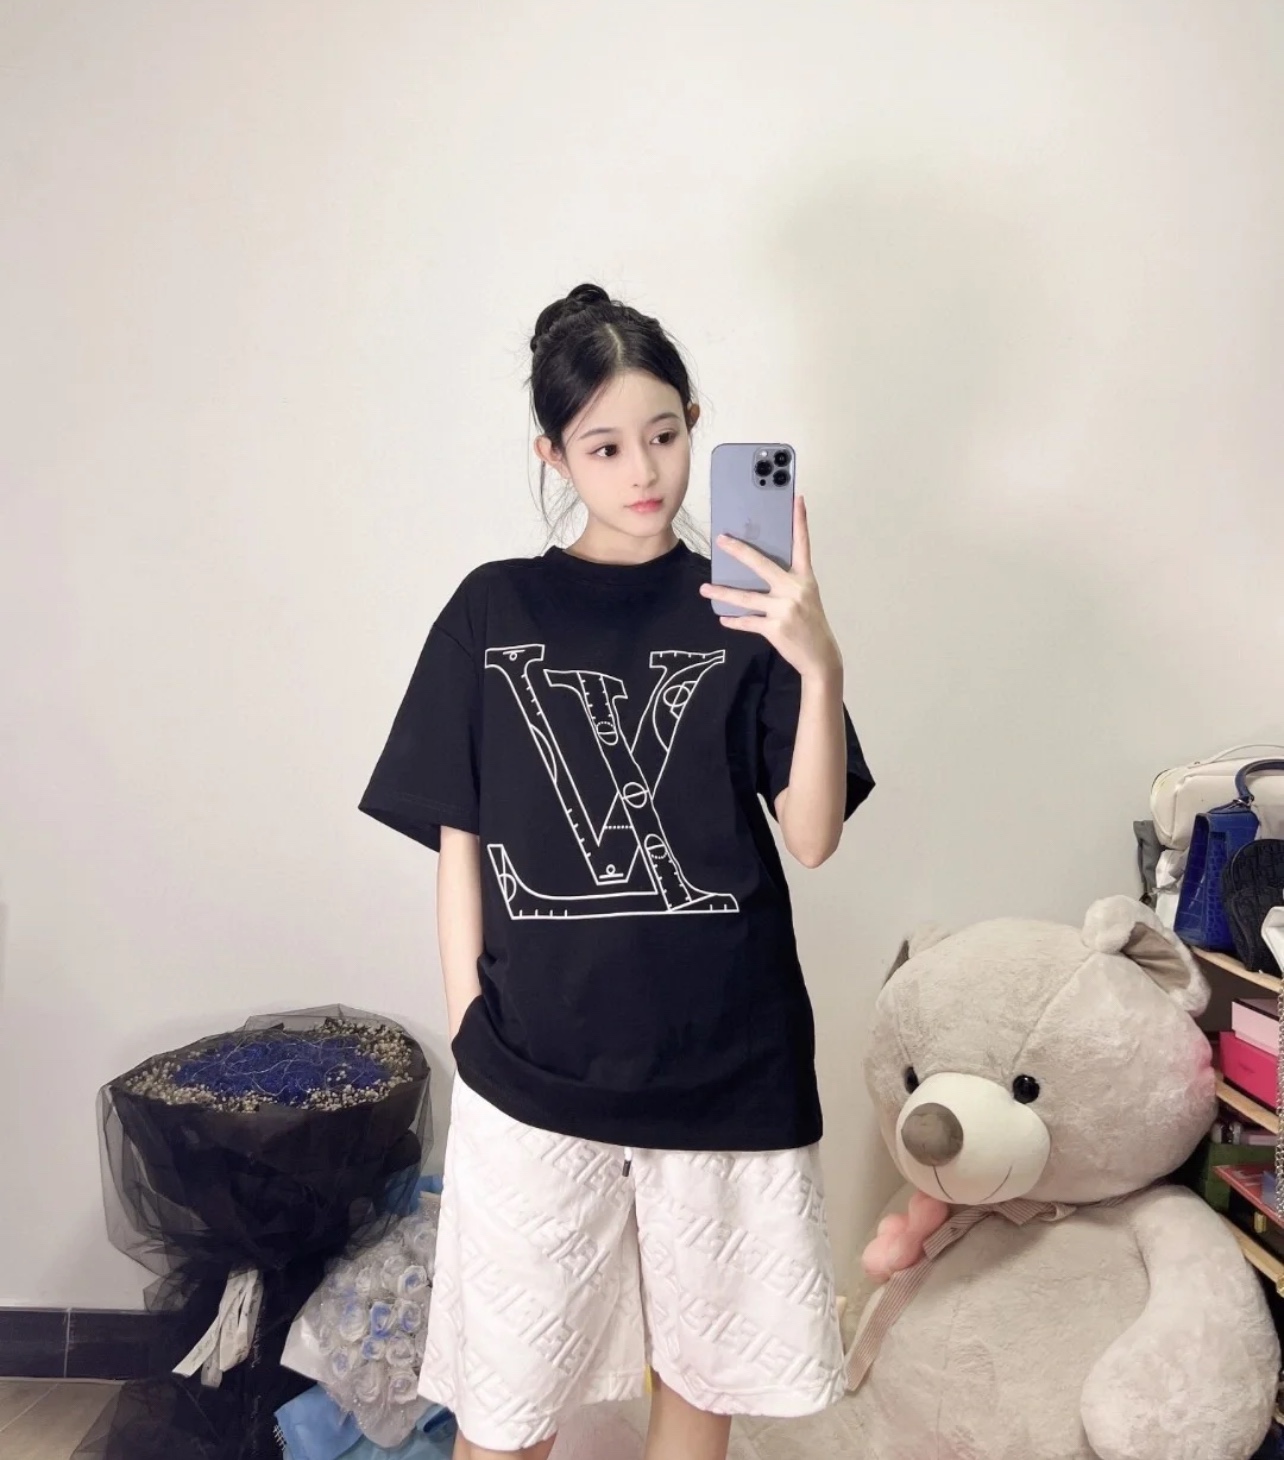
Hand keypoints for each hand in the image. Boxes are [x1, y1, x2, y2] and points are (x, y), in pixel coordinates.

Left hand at [699, 495, 841, 679]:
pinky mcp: (775, 628)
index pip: (802, 544)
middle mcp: (794, 590)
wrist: (820, 656)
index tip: (797, 499)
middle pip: (761, 564)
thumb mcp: (805, 596)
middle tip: (721, 540)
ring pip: (745, 597)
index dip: (800, 521)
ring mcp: (784, 609)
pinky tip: (723, 617)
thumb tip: (756, 570)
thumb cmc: (810, 623)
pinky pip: (747, 621)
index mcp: (805, 578)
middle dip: (738, 551)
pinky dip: (733, 620)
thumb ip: (787, 582)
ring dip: (722, 592)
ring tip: (704, 588)